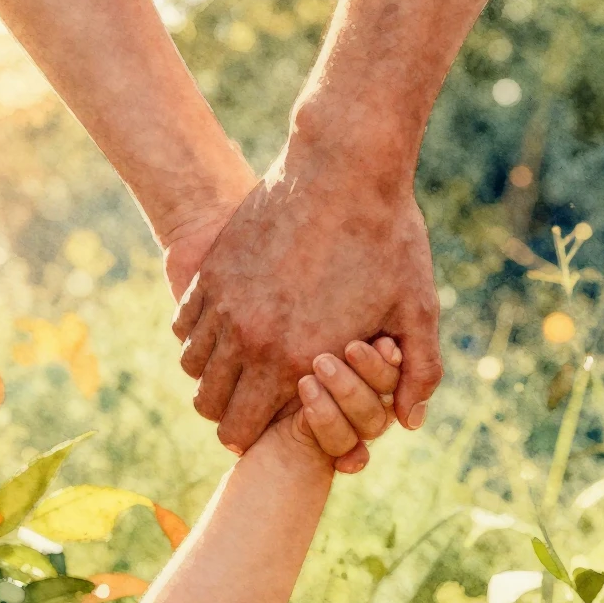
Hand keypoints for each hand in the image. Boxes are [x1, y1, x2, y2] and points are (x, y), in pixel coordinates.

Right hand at [173, 143, 443, 451]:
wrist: (344, 166)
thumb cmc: (388, 236)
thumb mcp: (418, 307)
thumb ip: (419, 372)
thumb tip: (408, 422)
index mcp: (296, 361)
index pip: (246, 431)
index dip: (256, 437)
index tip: (269, 428)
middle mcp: (249, 339)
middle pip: (210, 407)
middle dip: (229, 415)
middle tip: (251, 406)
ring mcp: (224, 304)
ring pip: (192, 368)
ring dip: (213, 376)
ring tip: (239, 369)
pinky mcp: (211, 271)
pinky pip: (184, 326)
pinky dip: (198, 337)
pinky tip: (227, 329)